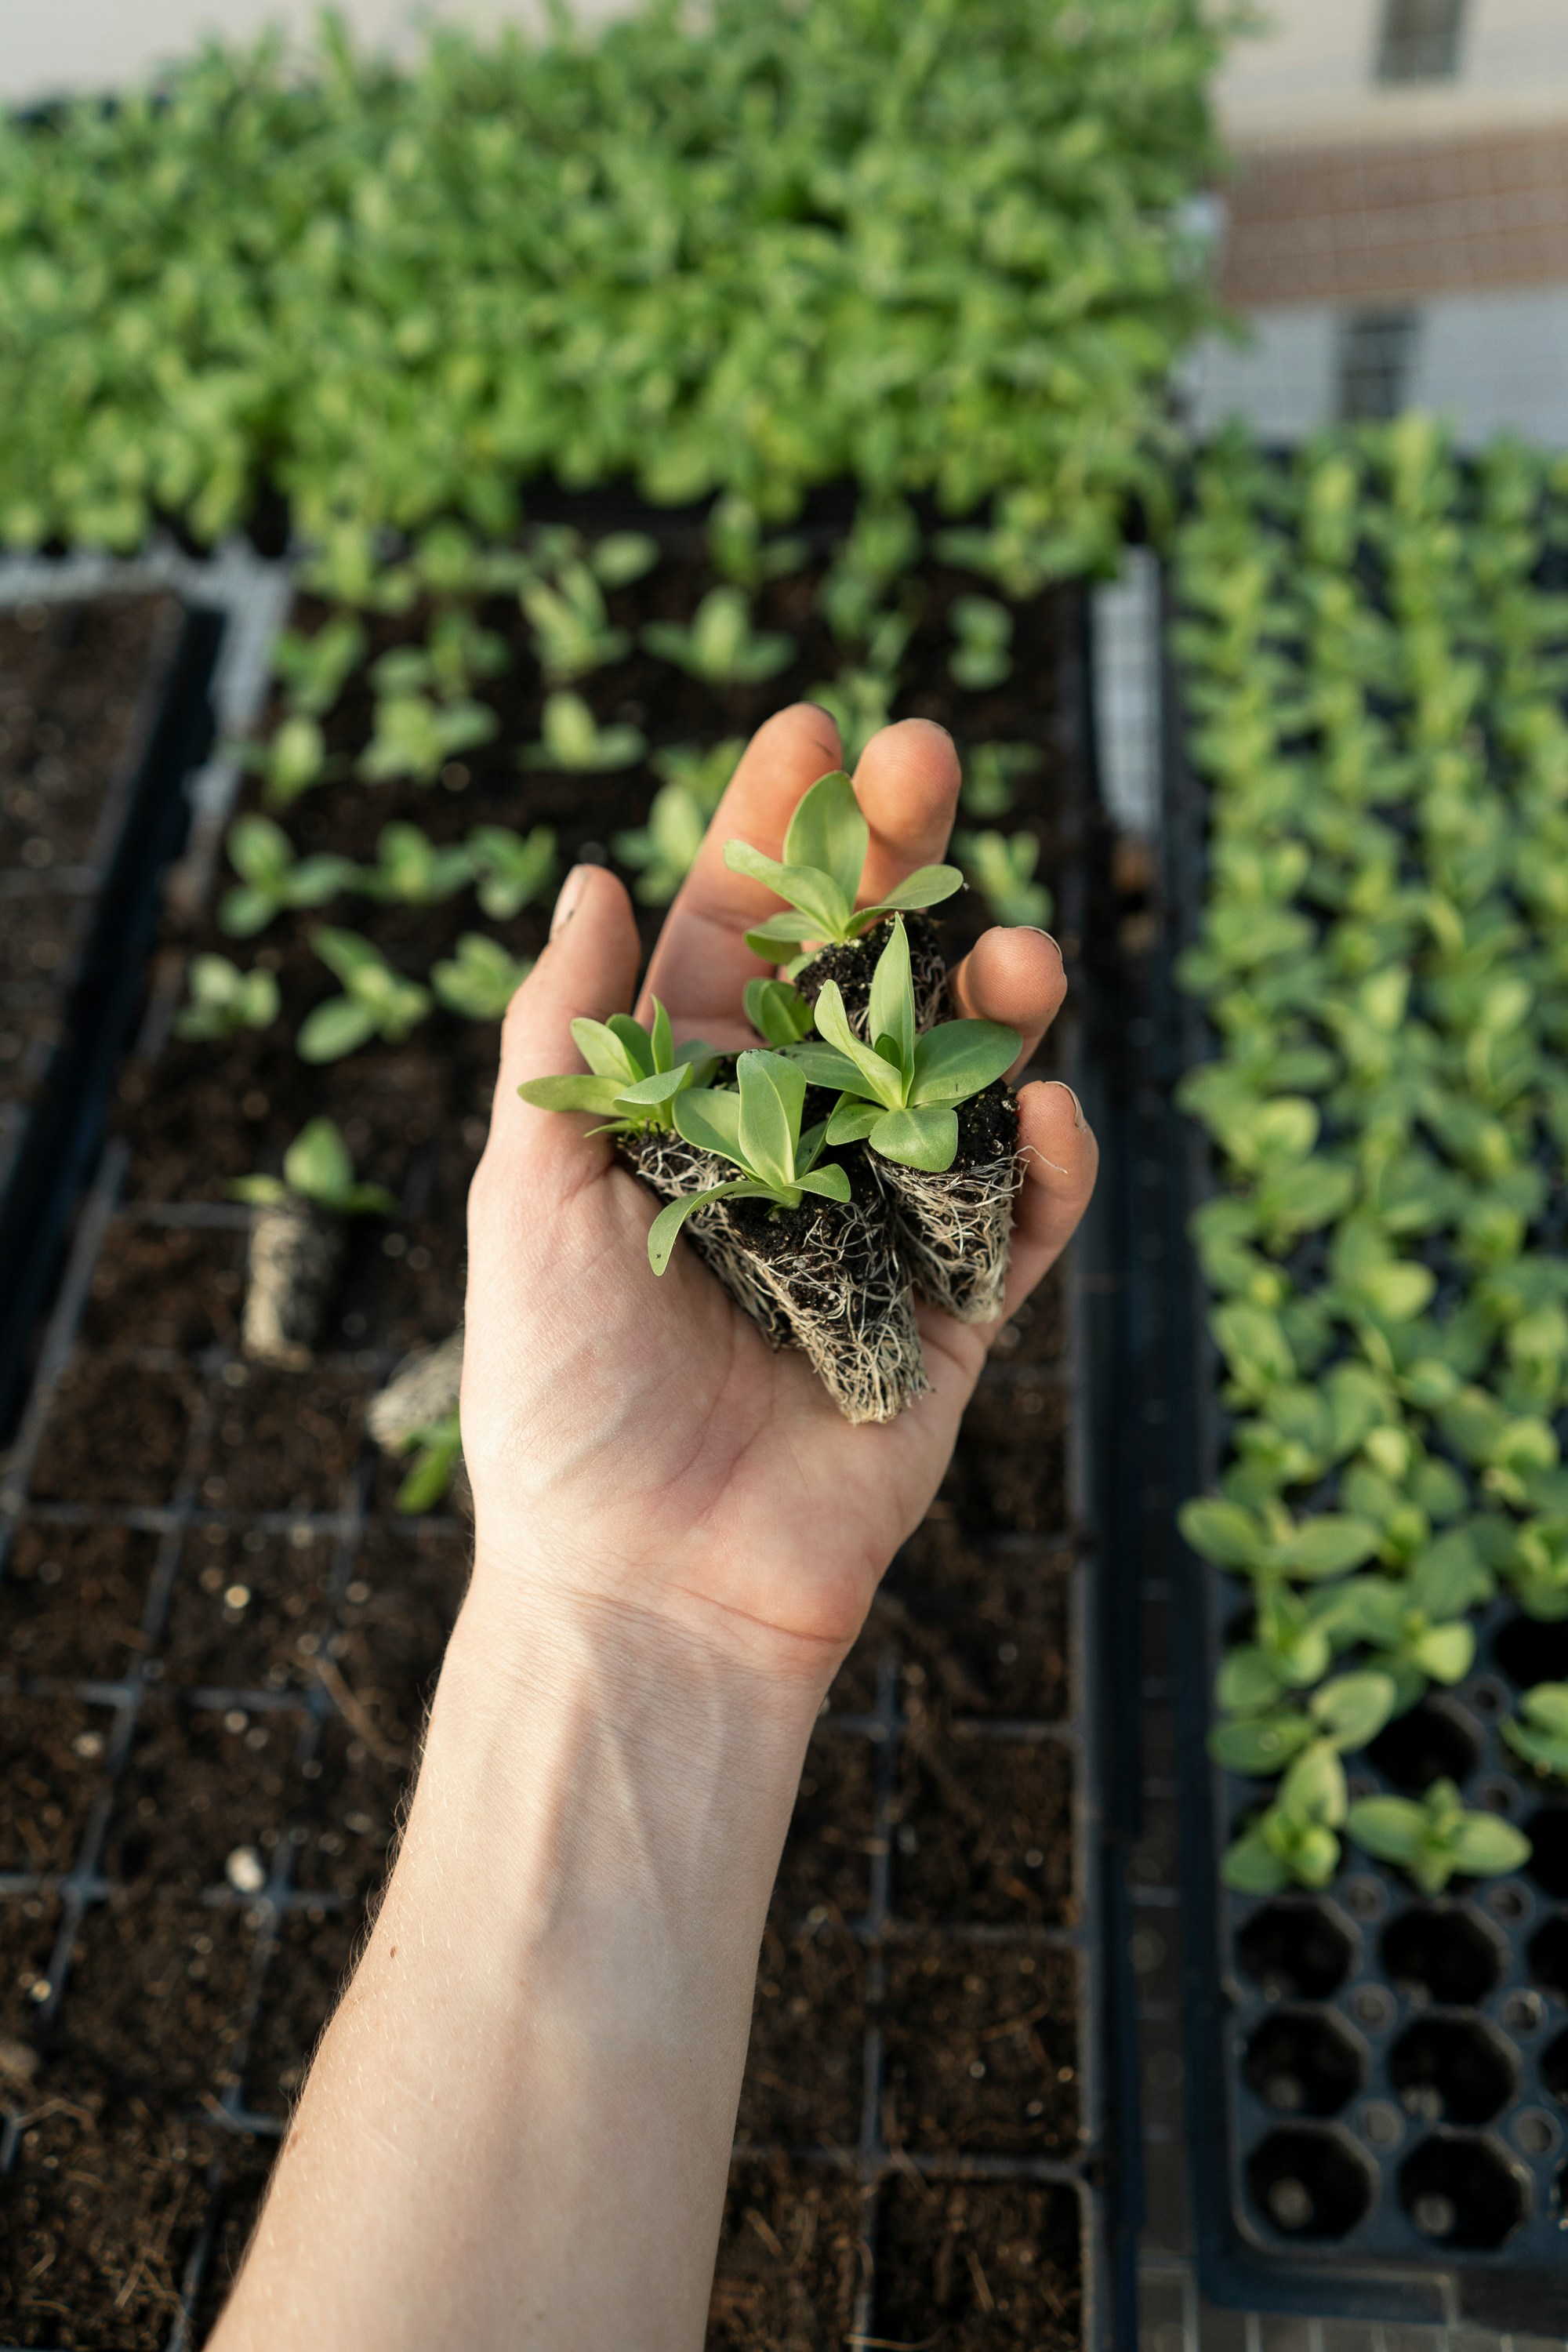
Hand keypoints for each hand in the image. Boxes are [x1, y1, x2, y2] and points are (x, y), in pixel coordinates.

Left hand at [461, 707, 1096, 1692]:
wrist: (647, 1587)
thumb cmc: (562, 1396)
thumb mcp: (534, 1198)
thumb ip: (567, 1041)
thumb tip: (584, 874)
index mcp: (681, 1105)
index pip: (731, 938)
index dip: (772, 832)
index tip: (812, 724)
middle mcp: (787, 1142)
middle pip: (860, 973)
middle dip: (897, 863)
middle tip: (930, 758)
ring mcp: (879, 1222)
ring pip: (961, 1078)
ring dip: (997, 1002)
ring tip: (1020, 948)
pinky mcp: (953, 1318)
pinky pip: (1020, 1222)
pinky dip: (1048, 1167)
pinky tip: (1058, 1112)